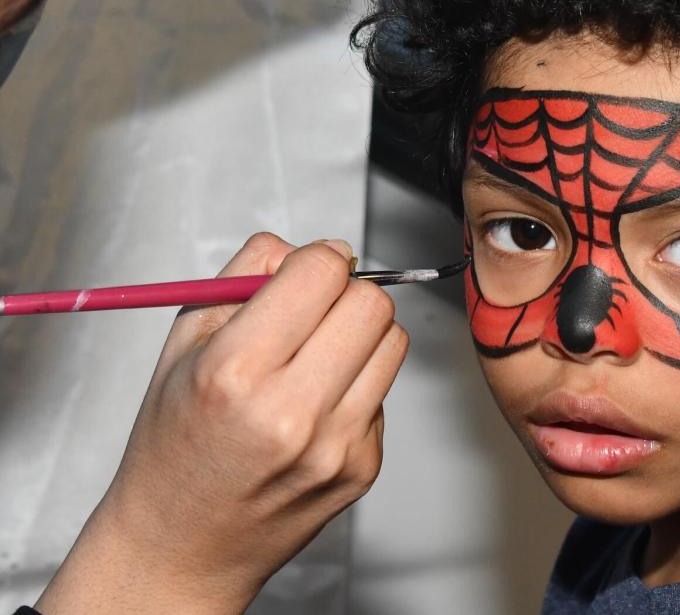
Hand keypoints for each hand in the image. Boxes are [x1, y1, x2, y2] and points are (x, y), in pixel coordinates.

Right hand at [37, 234, 407, 614]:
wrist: (182, 543)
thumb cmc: (176, 442)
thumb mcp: (185, 342)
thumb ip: (248, 275)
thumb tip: (316, 248)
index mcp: (235, 373)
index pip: (323, 273)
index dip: (317, 260)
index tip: (304, 272)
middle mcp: (291, 413)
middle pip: (372, 304)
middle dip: (346, 294)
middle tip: (314, 312)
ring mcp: (335, 446)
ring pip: (393, 342)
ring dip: (360, 335)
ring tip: (316, 356)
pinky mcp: (362, 468)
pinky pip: (385, 392)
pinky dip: (358, 385)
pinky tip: (316, 406)